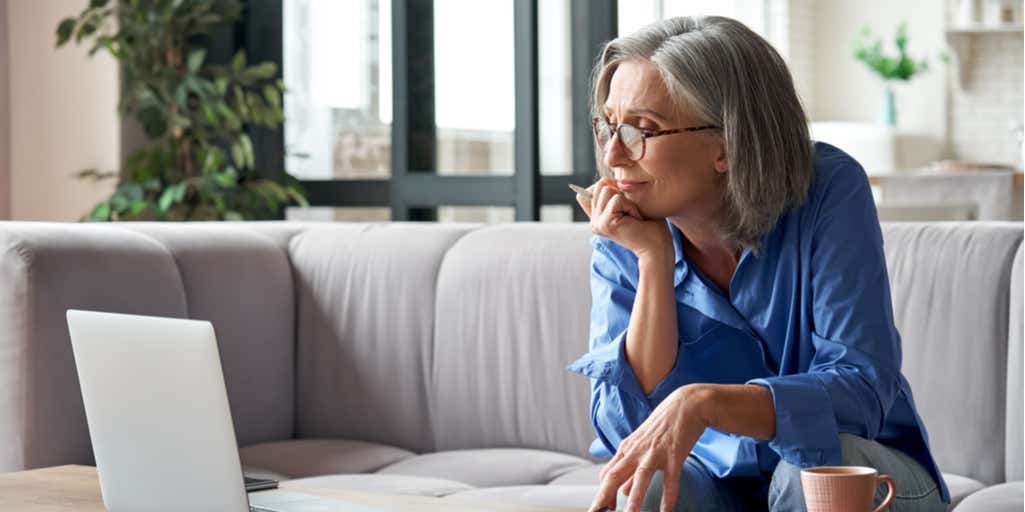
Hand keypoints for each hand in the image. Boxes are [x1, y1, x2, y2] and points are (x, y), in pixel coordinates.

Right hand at [574, 177, 671, 261]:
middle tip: (632, 213)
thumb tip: (604, 180)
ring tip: (633, 217)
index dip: (609, 188)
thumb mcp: (629, 204)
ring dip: (627, 200)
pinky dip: (631, 206)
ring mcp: (597, 223)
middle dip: (621, 194)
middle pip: (601, 185)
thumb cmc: (649, 226)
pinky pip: (617, 199)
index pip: (590, 190)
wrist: (657, 248)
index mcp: (597, 217)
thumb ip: (613, 194)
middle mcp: (594, 221)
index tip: (625, 206)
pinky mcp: (605, 223)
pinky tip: (635, 220)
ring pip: (607, 189)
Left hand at [588, 386, 712, 511]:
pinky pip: (670, 480)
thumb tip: (622, 491)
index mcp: (627, 448)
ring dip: (634, 499)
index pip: (608, 473)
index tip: (600, 508)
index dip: (602, 492)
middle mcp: (637, 451)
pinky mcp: (674, 455)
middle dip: (605, 496)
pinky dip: (668, 497)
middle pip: (615, 475)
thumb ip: (631, 468)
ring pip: (640, 478)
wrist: (686, 404)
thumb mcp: (642, 445)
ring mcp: (655, 452)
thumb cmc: (663, 425)